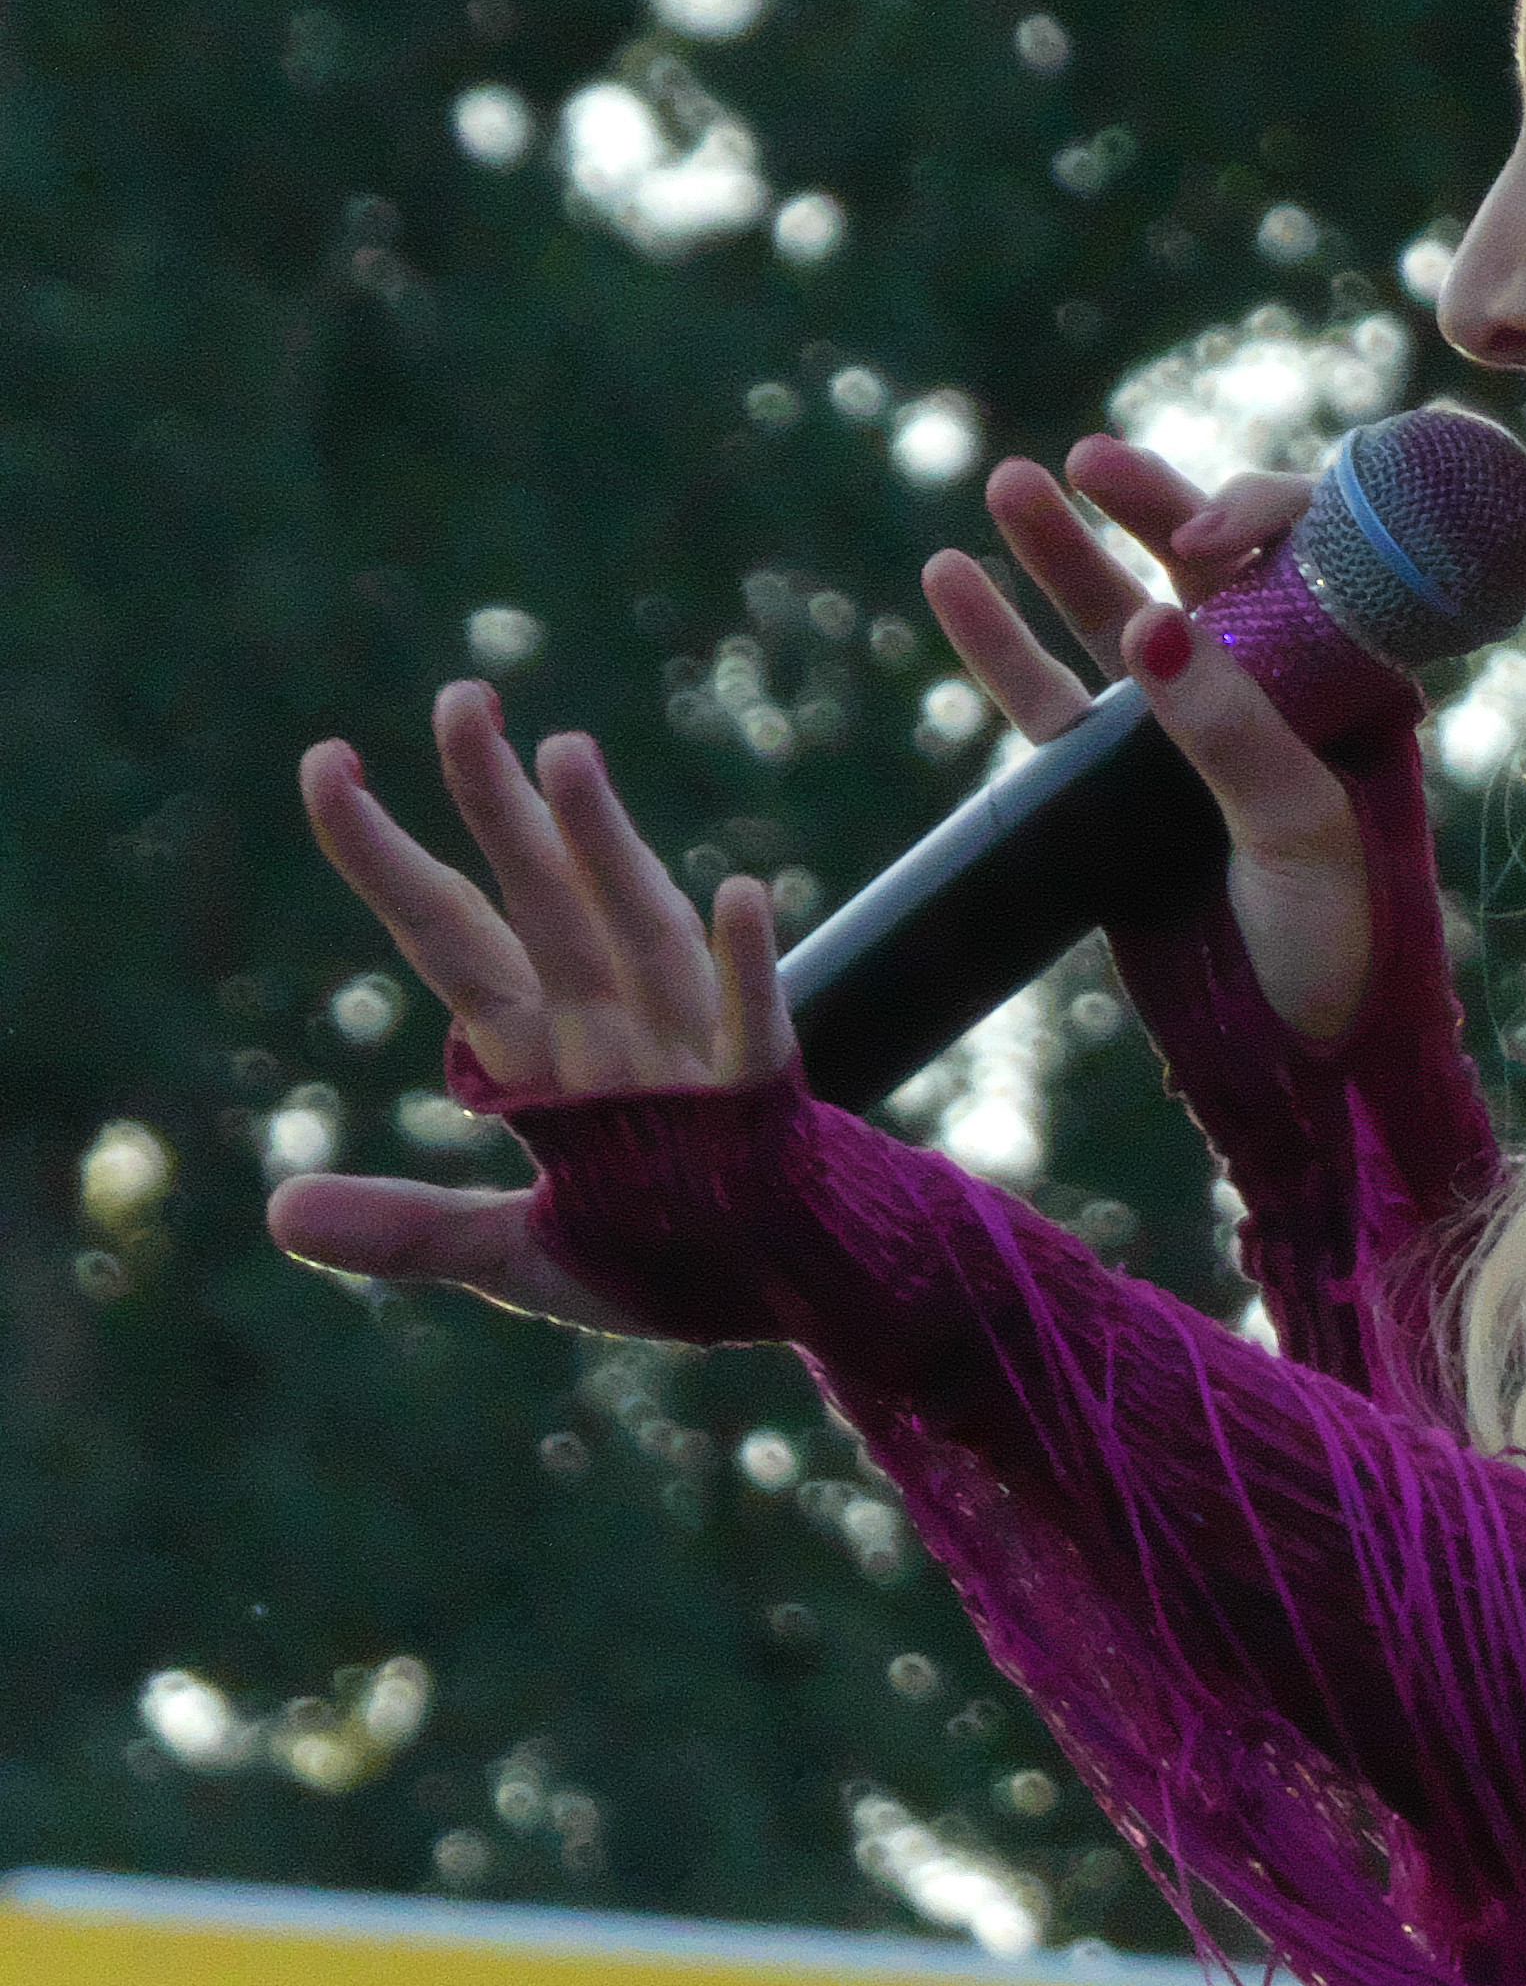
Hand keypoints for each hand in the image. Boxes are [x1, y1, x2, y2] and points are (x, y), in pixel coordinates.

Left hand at [264, 682, 794, 1332]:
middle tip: (459, 697)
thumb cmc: (660, 1256)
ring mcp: (685, 1053)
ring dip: (602, 843)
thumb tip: (276, 1209)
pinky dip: (746, 964)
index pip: (445, 932)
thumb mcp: (512, 1257)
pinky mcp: (759, 1098)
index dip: (382, 853)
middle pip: (534, 897)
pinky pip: (752, 1023)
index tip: (329, 760)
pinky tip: (740, 894)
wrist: (790, 1289)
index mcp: (535, 1057)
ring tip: (565, 751)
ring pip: (633, 927)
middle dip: (494, 800)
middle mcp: (605, 1028)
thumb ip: (406, 1228)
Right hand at [920, 434, 1379, 1042]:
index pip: (1314, 559)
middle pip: (1210, 567)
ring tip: (1012, 483)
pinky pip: (1052, 696)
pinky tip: (952, 575)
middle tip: (1092, 462)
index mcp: (1354, 683)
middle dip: (1153, 503)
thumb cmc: (1337, 938)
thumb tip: (1150, 624)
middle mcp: (1277, 692)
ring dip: (1065, 549)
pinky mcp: (1117, 787)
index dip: (1259, 520)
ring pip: (1119, 615)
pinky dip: (1001, 638)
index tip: (1205, 532)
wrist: (1299, 1056)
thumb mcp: (1295, 827)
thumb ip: (1227, 730)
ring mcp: (1190, 734)